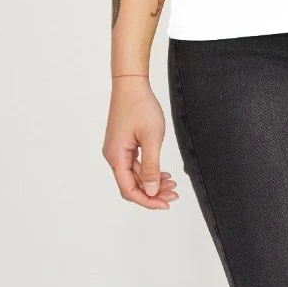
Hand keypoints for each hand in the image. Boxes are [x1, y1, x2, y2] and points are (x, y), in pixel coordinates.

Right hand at [101, 77, 180, 209]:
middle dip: (152, 192)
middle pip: (132, 184)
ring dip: (152, 181)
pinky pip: (135, 163)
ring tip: (172, 183)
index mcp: (116, 157)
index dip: (147, 200)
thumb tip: (150, 191)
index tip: (165, 203)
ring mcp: (117, 149)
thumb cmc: (140, 106)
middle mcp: (113, 156)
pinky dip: (148, 169)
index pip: (129, 190)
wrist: (131, 83)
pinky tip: (162, 172)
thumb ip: (151, 166)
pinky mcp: (123, 142)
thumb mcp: (151, 138)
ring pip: (134, 174)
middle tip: (174, 193)